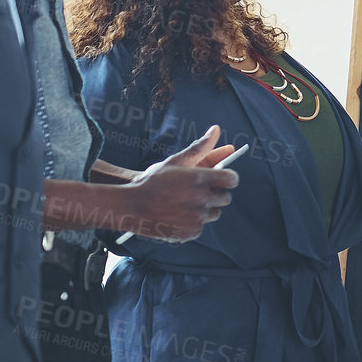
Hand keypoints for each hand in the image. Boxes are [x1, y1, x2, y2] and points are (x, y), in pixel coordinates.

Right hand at [126, 125, 239, 240]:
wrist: (130, 206)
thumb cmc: (153, 181)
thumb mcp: (175, 161)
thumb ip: (199, 148)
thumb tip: (216, 129)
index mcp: (199, 179)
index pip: (231, 179)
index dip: (227, 178)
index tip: (222, 180)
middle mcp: (201, 198)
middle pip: (225, 198)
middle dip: (216, 194)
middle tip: (199, 193)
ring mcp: (197, 217)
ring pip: (214, 213)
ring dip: (205, 209)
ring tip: (185, 204)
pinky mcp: (191, 232)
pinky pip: (201, 226)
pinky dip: (193, 223)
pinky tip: (178, 216)